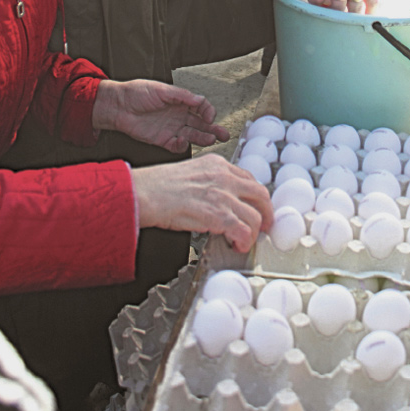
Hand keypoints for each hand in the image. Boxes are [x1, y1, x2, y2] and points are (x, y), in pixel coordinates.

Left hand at [92, 79, 228, 152]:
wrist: (117, 106)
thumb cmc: (136, 92)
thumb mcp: (160, 89)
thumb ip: (181, 96)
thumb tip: (199, 99)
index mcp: (180, 101)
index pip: (201, 107)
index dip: (208, 111)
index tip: (209, 116)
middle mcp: (178, 115)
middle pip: (201, 124)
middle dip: (213, 129)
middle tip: (224, 135)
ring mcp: (171, 128)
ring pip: (192, 135)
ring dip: (202, 138)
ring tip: (211, 141)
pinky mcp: (162, 140)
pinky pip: (176, 145)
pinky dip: (182, 145)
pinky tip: (183, 142)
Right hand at [132, 153, 273, 251]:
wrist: (143, 193)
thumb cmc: (157, 186)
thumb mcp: (189, 174)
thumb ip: (208, 183)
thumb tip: (218, 202)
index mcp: (216, 164)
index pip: (248, 178)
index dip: (256, 196)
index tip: (256, 206)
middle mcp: (224, 177)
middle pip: (260, 194)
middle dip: (266, 212)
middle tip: (264, 225)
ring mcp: (223, 195)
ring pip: (256, 215)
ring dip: (254, 232)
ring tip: (244, 241)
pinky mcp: (219, 214)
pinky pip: (244, 230)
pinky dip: (245, 241)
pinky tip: (237, 245)